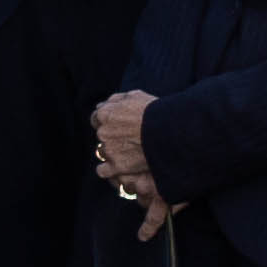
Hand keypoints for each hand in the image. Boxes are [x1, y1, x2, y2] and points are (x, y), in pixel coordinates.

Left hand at [90, 89, 161, 222]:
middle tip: (129, 138)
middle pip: (101, 135)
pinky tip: (118, 167)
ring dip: (112, 152)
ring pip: (102, 152)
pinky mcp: (116, 166)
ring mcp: (109, 150)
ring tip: (128, 152)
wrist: (170, 131)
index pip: (96, 118)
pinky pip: (102, 170)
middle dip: (111, 136)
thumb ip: (115, 100)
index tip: (119, 125)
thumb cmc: (155, 111)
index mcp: (104, 114)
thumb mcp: (135, 96)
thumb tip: (101, 106)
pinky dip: (109, 169)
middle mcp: (103, 132)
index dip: (108, 121)